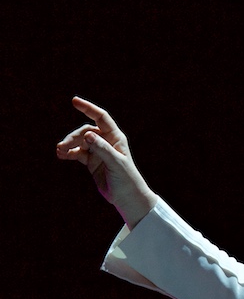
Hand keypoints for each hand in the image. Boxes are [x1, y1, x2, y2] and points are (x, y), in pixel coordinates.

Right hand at [56, 97, 157, 228]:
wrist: (127, 197)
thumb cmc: (127, 179)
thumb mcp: (115, 163)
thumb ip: (102, 149)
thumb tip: (87, 134)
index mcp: (116, 138)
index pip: (101, 118)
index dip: (88, 108)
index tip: (74, 101)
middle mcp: (107, 142)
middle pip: (86, 132)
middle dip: (73, 137)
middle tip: (62, 147)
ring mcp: (99, 152)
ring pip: (80, 142)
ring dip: (69, 145)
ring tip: (60, 152)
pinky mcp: (92, 162)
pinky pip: (78, 153)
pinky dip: (69, 153)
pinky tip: (61, 155)